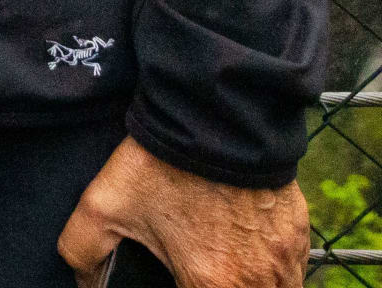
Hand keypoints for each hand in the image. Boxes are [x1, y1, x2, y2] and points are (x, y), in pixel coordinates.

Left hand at [59, 137, 308, 287]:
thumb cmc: (163, 162)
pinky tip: (245, 256)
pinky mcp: (298, 233)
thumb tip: (86, 281)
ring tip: (219, 269)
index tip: (175, 280)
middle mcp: (258, 281)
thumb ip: (83, 251)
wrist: (218, 112)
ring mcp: (285, 258)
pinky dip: (270, 274)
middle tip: (193, 274)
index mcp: (213, 284)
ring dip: (245, 286)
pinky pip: (290, 272)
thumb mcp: (103, 205)